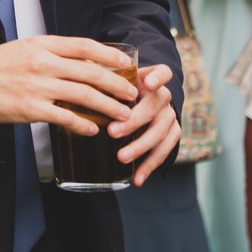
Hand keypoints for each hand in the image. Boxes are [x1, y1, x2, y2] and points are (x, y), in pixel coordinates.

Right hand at [0, 36, 140, 134]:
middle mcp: (43, 63)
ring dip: (108, 106)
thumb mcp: (26, 48)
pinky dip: (83, 124)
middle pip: (90, 73)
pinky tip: (93, 129)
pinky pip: (65, 118)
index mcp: (43, 45)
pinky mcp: (30, 109)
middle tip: (132, 95)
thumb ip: (54, 53)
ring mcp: (37, 86)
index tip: (126, 64)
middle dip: (116, 85)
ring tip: (122, 115)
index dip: (109, 55)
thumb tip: (86, 62)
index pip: (84, 46)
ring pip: (83, 96)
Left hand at [109, 63, 179, 186]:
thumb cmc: (122, 91)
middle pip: (155, 106)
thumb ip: (105, 82)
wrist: (144, 103)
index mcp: (151, 78)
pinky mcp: (173, 134)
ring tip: (122, 157)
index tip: (148, 83)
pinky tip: (137, 178)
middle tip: (113, 132)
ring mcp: (170, 116)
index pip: (162, 72)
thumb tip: (78, 87)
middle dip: (134, 120)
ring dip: (141, 146)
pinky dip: (150, 165)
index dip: (158, 77)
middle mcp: (164, 96)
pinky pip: (165, 151)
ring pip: (161, 131)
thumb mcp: (115, 83)